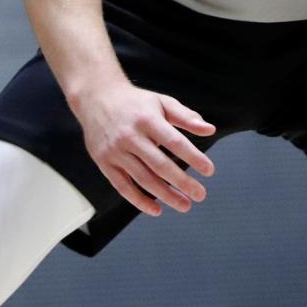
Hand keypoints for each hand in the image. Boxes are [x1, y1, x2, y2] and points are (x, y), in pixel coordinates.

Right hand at [73, 81, 216, 215]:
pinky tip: (156, 209)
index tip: (209, 170)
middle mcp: (130, 136)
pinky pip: (123, 187)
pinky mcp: (104, 163)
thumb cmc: (135, 102)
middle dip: (182, 182)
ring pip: (143, 179)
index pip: (175, 142)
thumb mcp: (162, 102)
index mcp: (147, 119)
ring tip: (184, 205)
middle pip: (160, 165)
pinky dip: (139, 200)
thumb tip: (210, 130)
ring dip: (165, 196)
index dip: (194, 157)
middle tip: (200, 194)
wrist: (96, 98)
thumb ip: (186, 117)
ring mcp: (115, 151)